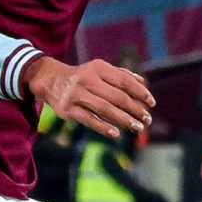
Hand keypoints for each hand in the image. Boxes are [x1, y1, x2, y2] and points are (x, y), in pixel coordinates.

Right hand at [25, 55, 153, 138]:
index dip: (140, 92)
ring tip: (138, 128)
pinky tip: (116, 134)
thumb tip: (143, 82)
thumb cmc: (82, 76)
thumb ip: (121, 74)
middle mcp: (87, 79)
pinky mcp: (68, 109)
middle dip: (135, 109)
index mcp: (98, 68)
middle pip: (117, 96)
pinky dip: (103, 127)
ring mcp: (76, 94)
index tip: (151, 103)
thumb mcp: (99, 70)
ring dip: (124, 120)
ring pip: (104, 109)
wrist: (49, 80)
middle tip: (147, 120)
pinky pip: (88, 119)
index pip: (124, 80)